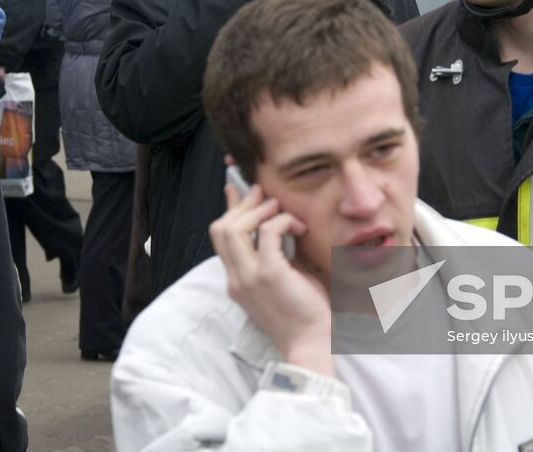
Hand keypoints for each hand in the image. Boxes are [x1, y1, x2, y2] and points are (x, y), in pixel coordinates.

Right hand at [209, 180, 332, 375]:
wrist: (313, 341)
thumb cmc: (303, 311)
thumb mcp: (281, 277)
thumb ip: (272, 252)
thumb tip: (274, 222)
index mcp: (236, 281)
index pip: (219, 238)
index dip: (228, 209)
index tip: (236, 190)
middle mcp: (236, 278)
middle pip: (220, 228)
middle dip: (241, 204)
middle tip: (262, 193)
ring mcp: (249, 277)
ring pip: (234, 227)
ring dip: (258, 210)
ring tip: (278, 208)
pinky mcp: (268, 274)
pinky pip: (268, 232)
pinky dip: (282, 221)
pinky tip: (297, 227)